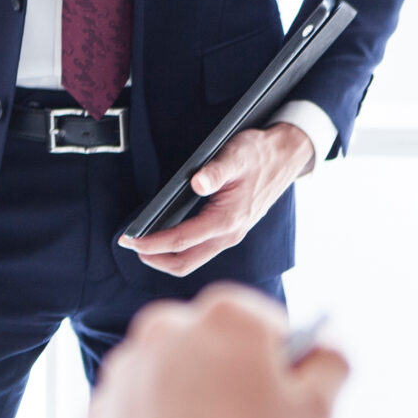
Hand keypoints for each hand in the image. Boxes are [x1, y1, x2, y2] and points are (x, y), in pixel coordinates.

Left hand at [86, 286, 348, 417]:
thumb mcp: (316, 413)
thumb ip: (332, 365)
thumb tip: (328, 346)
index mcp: (225, 316)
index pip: (266, 324)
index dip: (284, 365)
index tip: (286, 402)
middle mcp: (167, 326)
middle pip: (217, 347)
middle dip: (237, 380)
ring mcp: (128, 365)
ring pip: (177, 376)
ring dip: (197, 402)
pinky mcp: (102, 404)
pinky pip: (144, 408)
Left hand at [118, 122, 314, 277]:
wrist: (287, 157)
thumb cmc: (259, 154)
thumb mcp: (236, 154)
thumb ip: (216, 170)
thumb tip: (197, 182)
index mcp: (228, 219)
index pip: (183, 240)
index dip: (153, 243)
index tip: (130, 240)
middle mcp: (230, 234)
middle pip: (185, 262)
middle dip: (154, 258)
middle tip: (130, 244)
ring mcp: (231, 236)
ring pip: (193, 260)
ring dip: (165, 257)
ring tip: (143, 244)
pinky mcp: (230, 232)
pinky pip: (200, 251)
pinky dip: (178, 250)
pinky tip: (164, 237)